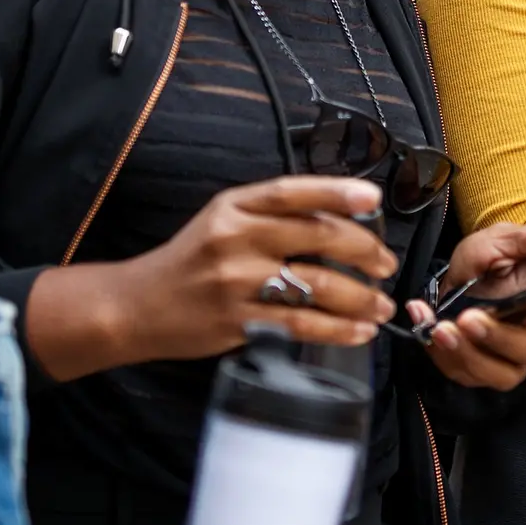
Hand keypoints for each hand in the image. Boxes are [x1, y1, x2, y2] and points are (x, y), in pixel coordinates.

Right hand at [27, 176, 393, 377]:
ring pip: (316, 284)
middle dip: (363, 250)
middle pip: (316, 236)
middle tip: (386, 263)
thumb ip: (271, 214)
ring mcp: (236, 281)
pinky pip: (301, 324)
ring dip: (359, 297)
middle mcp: (236, 237)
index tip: (373, 199)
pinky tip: (358, 332)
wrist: (139, 305)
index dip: (337, 192)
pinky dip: (337, 330)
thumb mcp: (222, 219)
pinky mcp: (238, 321)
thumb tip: (339, 215)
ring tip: (381, 304)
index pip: (293, 192)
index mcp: (234, 205)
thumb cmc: (191, 259)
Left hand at [405, 224, 525, 389]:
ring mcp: (504, 360)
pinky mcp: (476, 371)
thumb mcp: (497, 242)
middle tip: (467, 318)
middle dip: (495, 338)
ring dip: (464, 352)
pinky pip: (461, 372)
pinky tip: (424, 322)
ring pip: (494, 373)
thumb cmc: (481, 262)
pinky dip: (438, 351)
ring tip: (439, 327)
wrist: (450, 283)